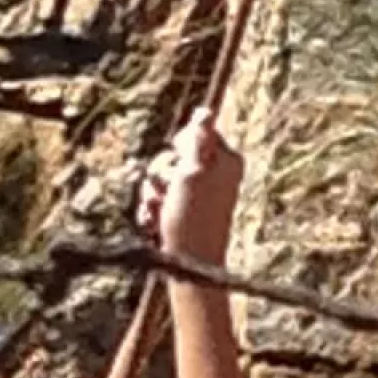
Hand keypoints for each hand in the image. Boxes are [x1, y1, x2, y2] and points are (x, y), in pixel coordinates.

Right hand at [138, 108, 242, 267]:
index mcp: (226, 161)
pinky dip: (151, 210)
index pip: (194, 132)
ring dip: (153, 194)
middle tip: (169, 193)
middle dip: (162, 173)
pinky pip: (155, 199)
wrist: (188, 266)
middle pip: (173, 154)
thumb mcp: (195, 170)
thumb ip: (198, 138)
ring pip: (159, 178)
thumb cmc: (194, 219)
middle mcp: (214, 176)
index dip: (180, 146)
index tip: (182, 164)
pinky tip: (156, 224)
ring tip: (161, 213)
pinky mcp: (181, 213)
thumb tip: (205, 110)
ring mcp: (196, 195)